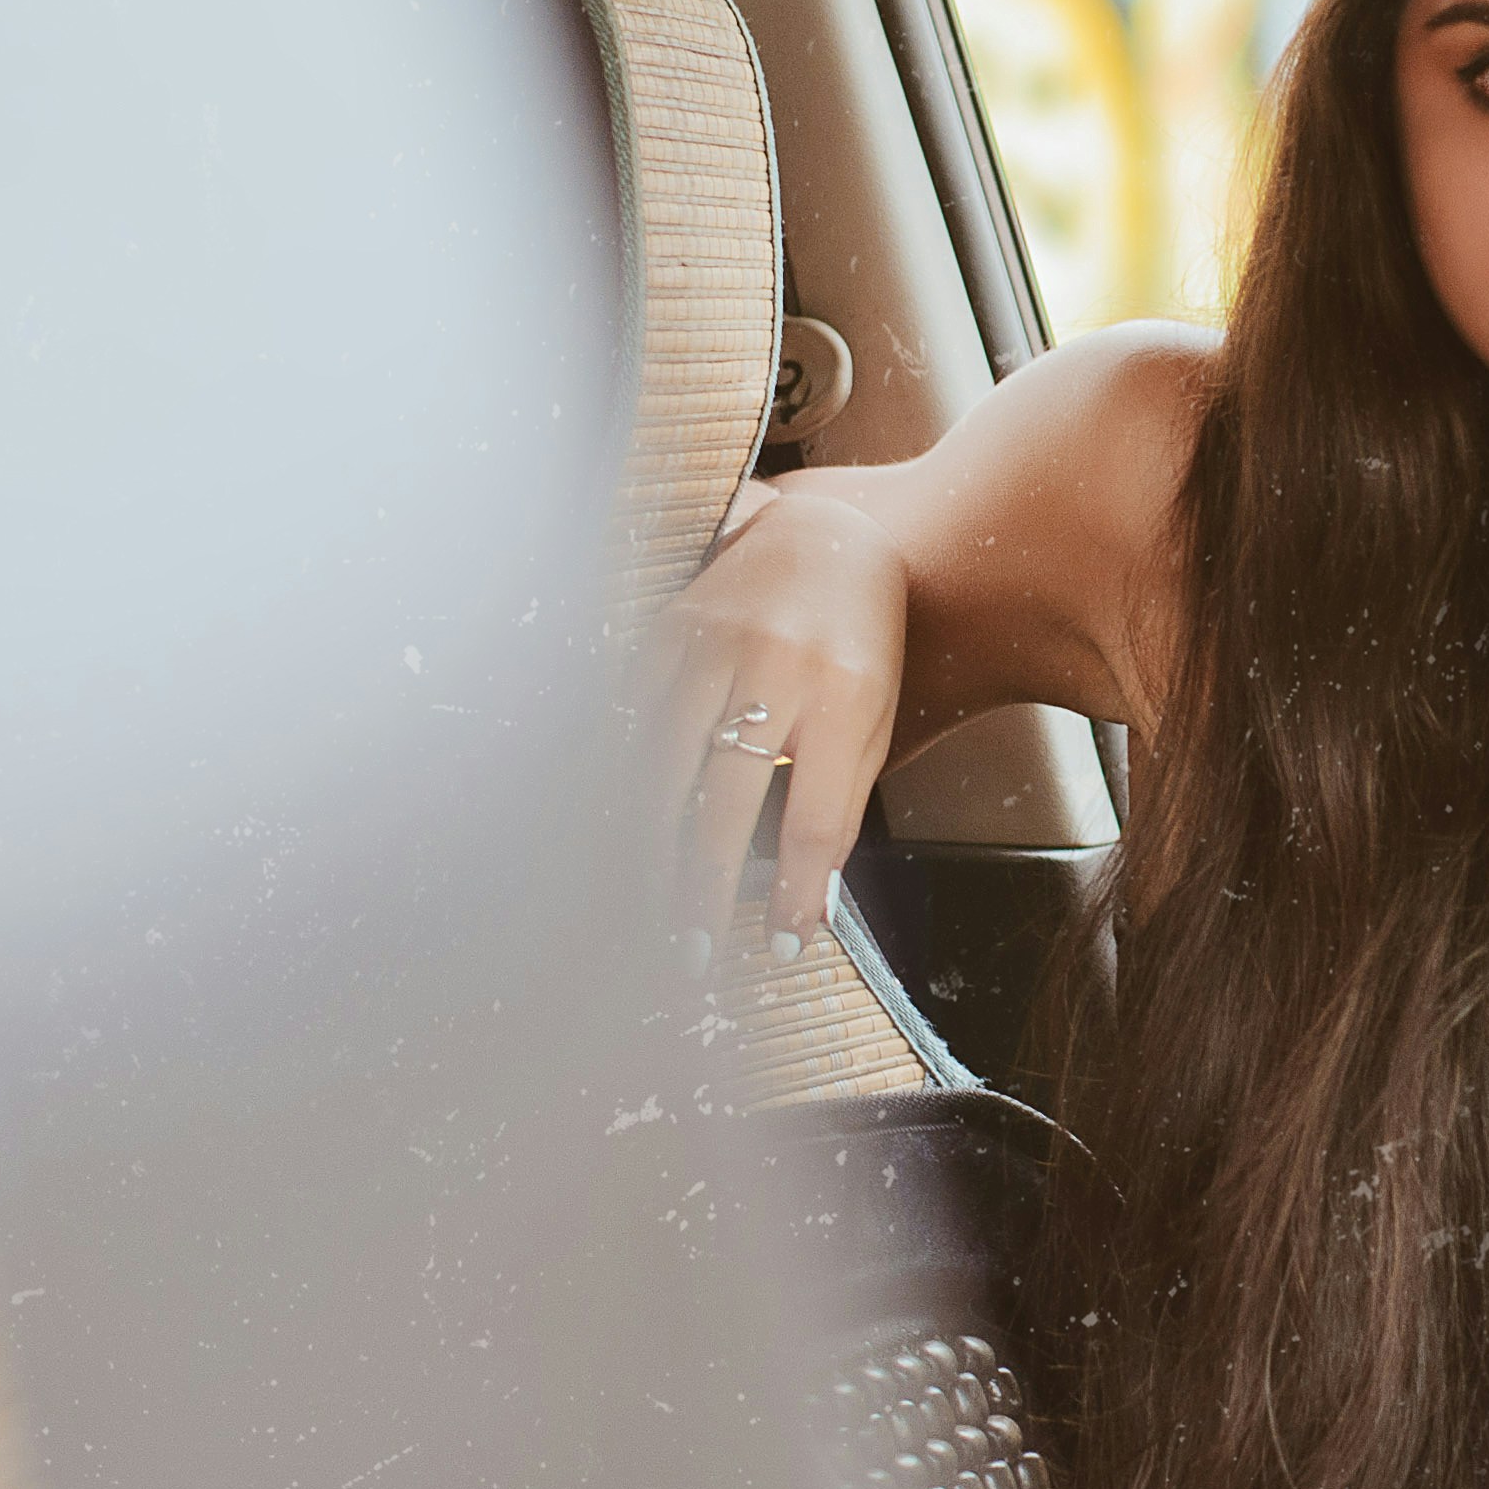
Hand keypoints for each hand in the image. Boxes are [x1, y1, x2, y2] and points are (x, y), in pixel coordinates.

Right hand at [649, 481, 910, 963]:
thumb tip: (811, 899)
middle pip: (723, 804)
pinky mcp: (666, 629)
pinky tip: (611, 831)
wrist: (824, 534)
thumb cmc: (860, 639)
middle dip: (703, 890)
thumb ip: (841, 801)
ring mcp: (711, 644)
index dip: (795, 892)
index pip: (815, 818)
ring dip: (646, 850)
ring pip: (658, 767)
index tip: (784, 946)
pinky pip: (628, 718)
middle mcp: (773, 668)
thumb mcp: (877, 718)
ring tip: (643, 908)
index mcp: (844, 695)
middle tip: (693, 953)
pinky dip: (616, 782)